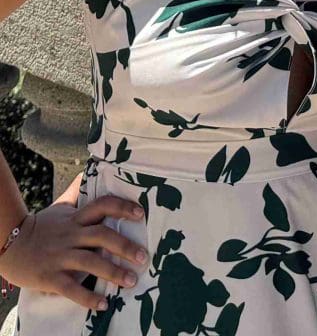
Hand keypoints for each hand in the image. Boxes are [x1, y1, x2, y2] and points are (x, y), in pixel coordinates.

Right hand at [0, 194, 146, 311]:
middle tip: (143, 257)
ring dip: (113, 272)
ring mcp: (60, 257)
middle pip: (101, 236)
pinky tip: (103, 304)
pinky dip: (88, 297)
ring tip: (132, 280)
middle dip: (124, 246)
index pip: (102, 206)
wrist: (9, 245)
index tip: (140, 214)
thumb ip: (76, 193)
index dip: (122, 207)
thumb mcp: (59, 208)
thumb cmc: (40, 226)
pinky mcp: (50, 277)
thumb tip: (89, 171)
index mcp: (75, 219)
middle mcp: (71, 235)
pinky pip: (71, 288)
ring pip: (90, 262)